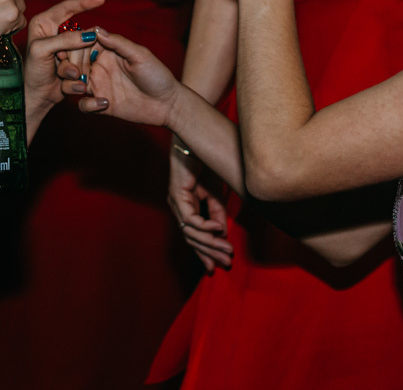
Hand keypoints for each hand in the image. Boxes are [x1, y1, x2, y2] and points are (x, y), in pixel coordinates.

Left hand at [24, 0, 106, 119]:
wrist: (35, 97)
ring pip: (84, 52)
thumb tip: (90, 34)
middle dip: (74, 53)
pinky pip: (84, 67)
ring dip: (73, 68)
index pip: (66, 7)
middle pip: (80, 35)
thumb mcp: (42, 51)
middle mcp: (55, 33)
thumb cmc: (32, 72)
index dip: (84, 2)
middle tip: (60, 62)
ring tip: (60, 76)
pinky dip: (74, 78)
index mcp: (44, 23)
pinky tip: (63, 84)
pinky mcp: (74, 63)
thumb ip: (65, 40)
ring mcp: (66, 49)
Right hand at [76, 29, 181, 124]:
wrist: (168, 104)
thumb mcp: (139, 55)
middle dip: (69, 67)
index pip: (83, 43)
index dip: (74, 45)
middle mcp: (99, 66)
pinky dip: (87, 105)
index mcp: (108, 51)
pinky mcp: (101, 104)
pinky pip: (83, 104)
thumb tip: (95, 30)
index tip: (68, 50)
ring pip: (72, 83)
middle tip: (76, 73)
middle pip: (73, 63)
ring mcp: (99, 86)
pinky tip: (104, 103)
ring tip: (84, 88)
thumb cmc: (157, 75)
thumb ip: (118, 43)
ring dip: (72, 85)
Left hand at [169, 146, 232, 271]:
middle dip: (208, 253)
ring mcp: (175, 202)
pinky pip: (190, 219)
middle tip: (225, 263)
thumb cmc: (204, 161)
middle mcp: (178, 207)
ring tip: (226, 250)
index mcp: (185, 206)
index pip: (194, 235)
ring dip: (210, 243)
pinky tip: (217, 230)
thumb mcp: (215, 191)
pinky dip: (204, 226)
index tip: (219, 264)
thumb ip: (217, 211)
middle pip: (191, 238)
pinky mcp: (177, 195)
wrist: (195, 138)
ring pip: (191, 232)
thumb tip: (221, 232)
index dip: (205, 251)